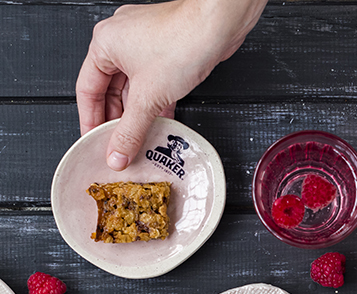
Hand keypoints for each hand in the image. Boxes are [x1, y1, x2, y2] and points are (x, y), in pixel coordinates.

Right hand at [76, 0, 267, 169]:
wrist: (217, 25)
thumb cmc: (182, 42)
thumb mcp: (148, 97)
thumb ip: (130, 130)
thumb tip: (117, 154)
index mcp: (104, 44)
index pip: (87, 91)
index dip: (90, 120)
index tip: (94, 142)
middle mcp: (121, 41)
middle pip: (110, 91)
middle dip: (116, 121)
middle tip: (119, 147)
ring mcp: (145, 46)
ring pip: (134, 90)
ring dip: (137, 116)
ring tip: (139, 141)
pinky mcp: (167, 54)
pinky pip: (153, 85)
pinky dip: (155, 105)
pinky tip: (160, 124)